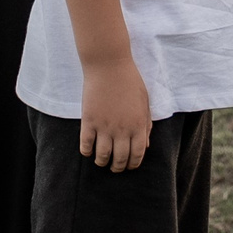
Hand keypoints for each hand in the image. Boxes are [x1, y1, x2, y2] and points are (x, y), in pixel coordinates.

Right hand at [79, 57, 153, 171]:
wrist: (109, 64)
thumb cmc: (129, 80)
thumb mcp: (144, 102)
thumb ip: (146, 125)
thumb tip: (145, 146)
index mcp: (138, 126)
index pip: (137, 155)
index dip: (133, 165)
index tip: (128, 166)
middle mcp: (122, 130)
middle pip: (120, 159)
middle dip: (117, 167)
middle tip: (114, 167)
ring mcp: (104, 127)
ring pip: (102, 156)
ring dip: (102, 162)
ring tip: (101, 161)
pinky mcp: (89, 121)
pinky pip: (86, 145)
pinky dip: (86, 152)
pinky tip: (88, 150)